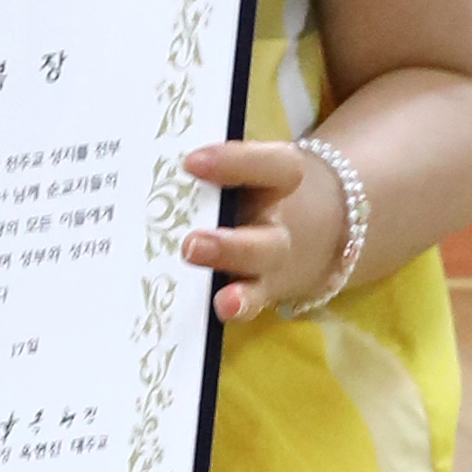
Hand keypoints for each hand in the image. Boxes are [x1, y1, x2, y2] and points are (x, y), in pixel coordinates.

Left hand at [183, 134, 351, 321]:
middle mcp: (280, 222)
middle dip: (229, 245)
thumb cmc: (261, 184)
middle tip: (191, 245)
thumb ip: (215, 165)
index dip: (234, 163)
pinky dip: (239, 307)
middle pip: (266, 237)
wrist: (322, 222)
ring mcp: (274, 260)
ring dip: (241, 289)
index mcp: (282, 178)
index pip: (270, 166)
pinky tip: (219, 311)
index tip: (191, 161)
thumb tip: (149, 160)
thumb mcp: (254, 166)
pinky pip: (254, 301)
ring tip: (221, 299)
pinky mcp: (265, 287)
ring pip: (261, 274)